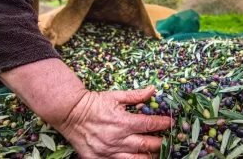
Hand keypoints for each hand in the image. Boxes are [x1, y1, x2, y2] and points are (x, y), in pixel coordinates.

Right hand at [0, 59, 172, 158]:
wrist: (70, 113)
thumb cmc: (94, 103)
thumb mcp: (115, 96)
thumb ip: (136, 95)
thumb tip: (154, 90)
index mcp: (123, 122)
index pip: (150, 124)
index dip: (163, 124)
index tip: (171, 122)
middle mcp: (118, 139)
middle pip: (147, 144)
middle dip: (161, 142)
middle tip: (169, 139)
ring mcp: (109, 152)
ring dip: (150, 155)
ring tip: (159, 152)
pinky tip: (140, 157)